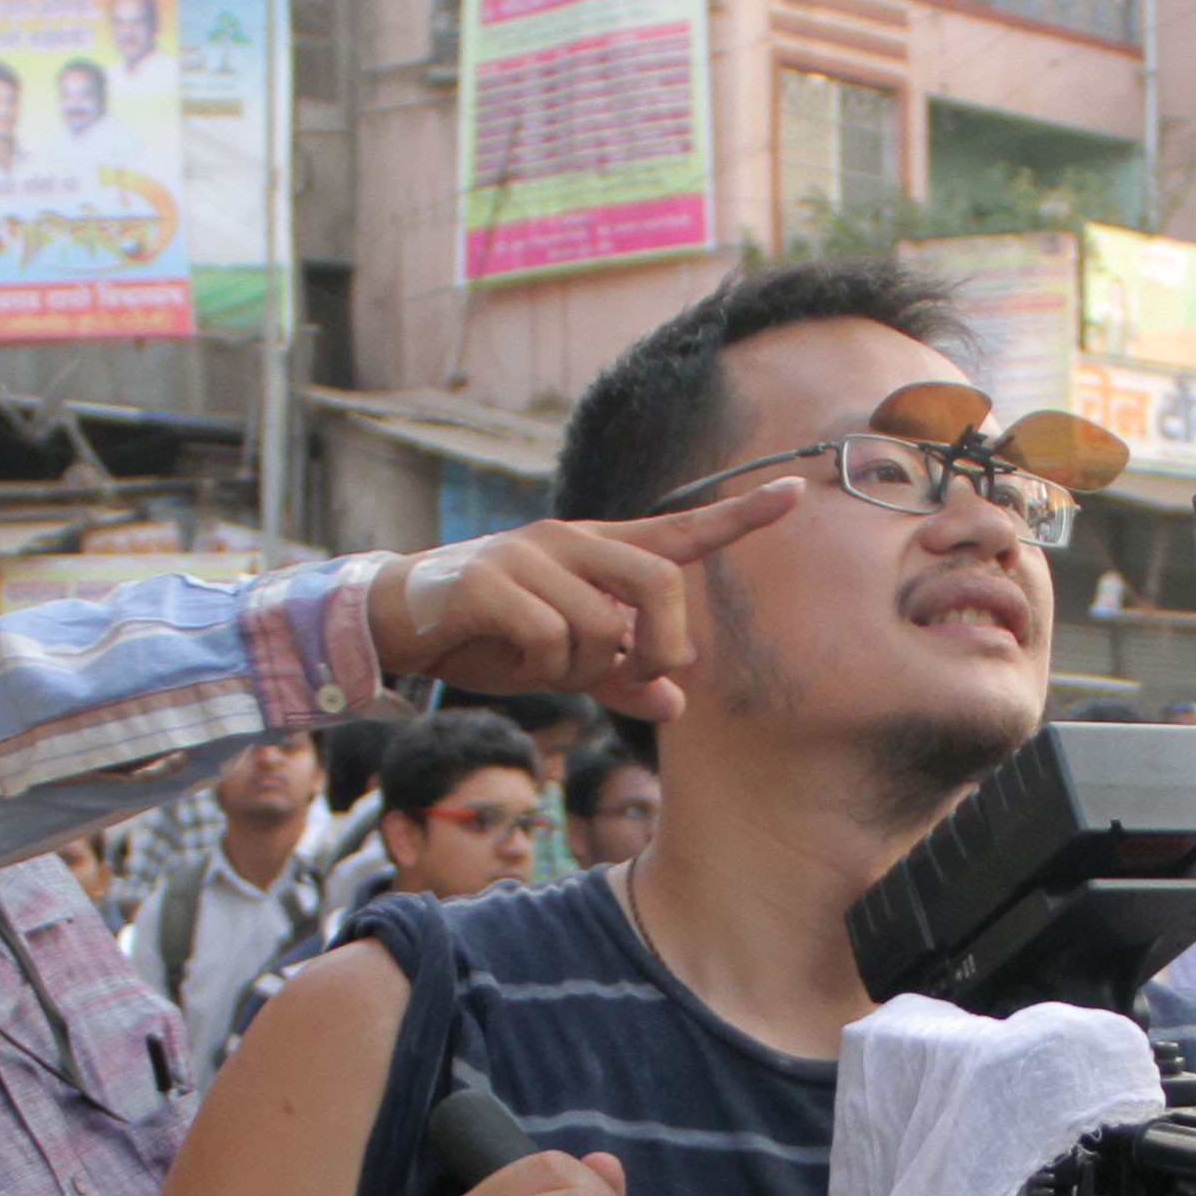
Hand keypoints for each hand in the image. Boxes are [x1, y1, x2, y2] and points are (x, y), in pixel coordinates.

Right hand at [363, 484, 803, 719]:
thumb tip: (675, 701)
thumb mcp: (563, 661)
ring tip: (541, 665)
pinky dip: (538, 668)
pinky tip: (505, 657)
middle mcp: (570, 541)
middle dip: (660, 644)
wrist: (399, 620)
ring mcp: (529, 556)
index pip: (680, 531)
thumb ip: (619, 678)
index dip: (740, 517)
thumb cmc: (490, 637)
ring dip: (582, 669)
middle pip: (662, 582)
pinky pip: (548, 640)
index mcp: (596, 553)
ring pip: (602, 626)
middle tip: (633, 675)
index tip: (796, 494)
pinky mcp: (488, 582)